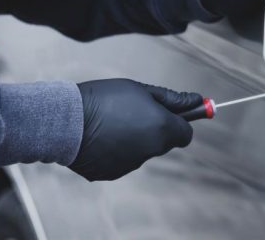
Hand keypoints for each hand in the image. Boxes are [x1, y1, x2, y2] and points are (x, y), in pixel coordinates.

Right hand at [69, 79, 201, 181]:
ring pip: (141, 151)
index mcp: (162, 129)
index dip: (180, 122)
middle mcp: (151, 151)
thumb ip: (171, 99)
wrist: (67, 120)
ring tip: (111, 122)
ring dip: (134, 139)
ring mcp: (131, 164)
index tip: (172, 113)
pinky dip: (116, 150)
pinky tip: (100, 137)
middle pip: (163, 142)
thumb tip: (198, 101)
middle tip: (135, 111)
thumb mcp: (141, 90)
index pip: (186, 133)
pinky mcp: (112, 173)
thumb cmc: (105, 98)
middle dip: (155, 129)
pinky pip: (121, 161)